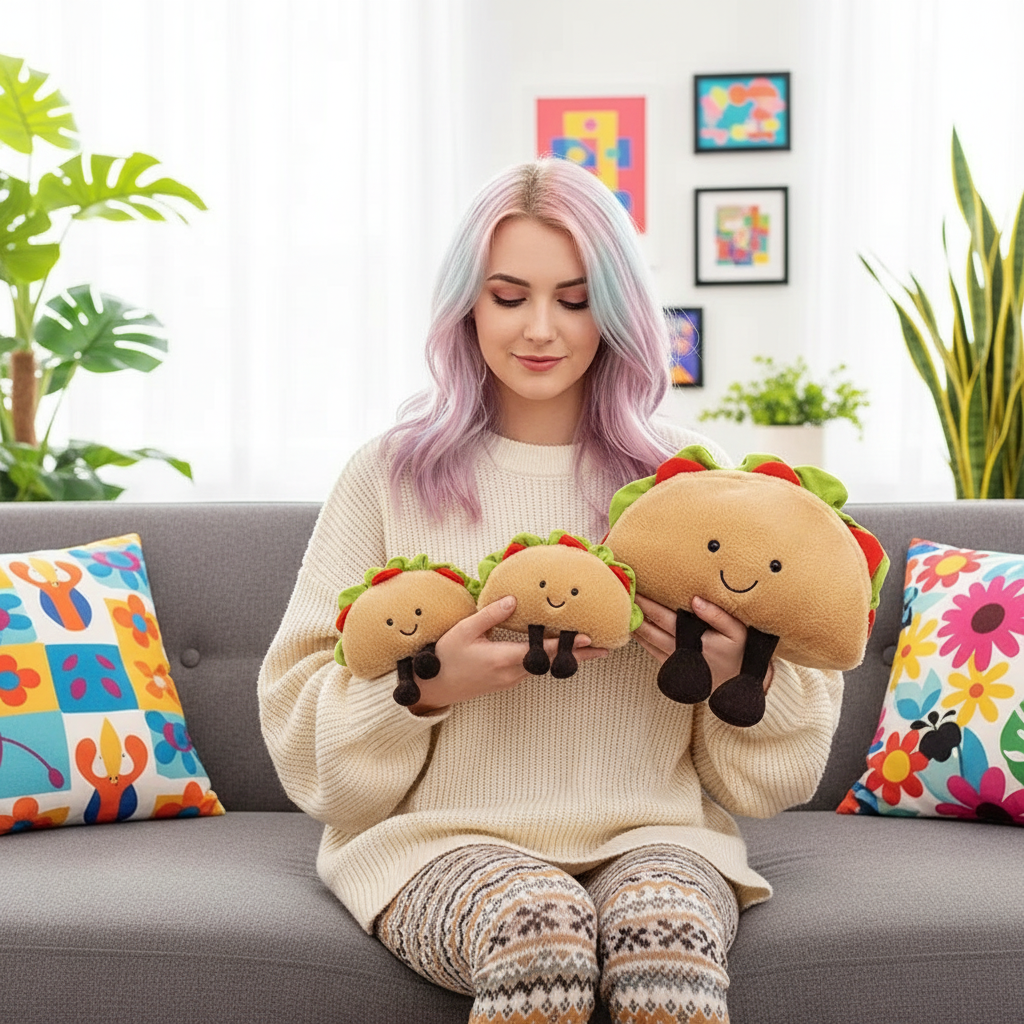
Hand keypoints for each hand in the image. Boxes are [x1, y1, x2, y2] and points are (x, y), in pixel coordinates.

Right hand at [407, 596, 608, 714]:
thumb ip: (491, 614)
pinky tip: (555, 650)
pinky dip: (548, 659)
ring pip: (543, 666)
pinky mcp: (505, 681)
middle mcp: (512, 673)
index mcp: (504, 659)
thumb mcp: (465, 630)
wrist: (431, 686)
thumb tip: (516, 600)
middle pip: (551, 662)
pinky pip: (532, 668)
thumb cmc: (445, 656)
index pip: (543, 651)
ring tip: (587, 646)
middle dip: (578, 655)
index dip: (567, 644)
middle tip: (605, 648)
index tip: (589, 638)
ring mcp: (510, 680)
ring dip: (564, 656)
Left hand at [633, 594, 773, 692]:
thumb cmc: (739, 654)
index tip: (635, 587)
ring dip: (632, 624)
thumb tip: (694, 599)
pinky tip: (632, 626)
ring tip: (619, 607)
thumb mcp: (737, 633)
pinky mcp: (671, 668)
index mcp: (692, 638)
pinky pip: (650, 651)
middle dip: (633, 609)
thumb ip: (717, 615)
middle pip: (648, 627)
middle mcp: (678, 650)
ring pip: (646, 640)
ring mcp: (673, 660)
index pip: (662, 617)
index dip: (646, 602)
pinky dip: (639, 638)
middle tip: (619, 592)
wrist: (738, 687)